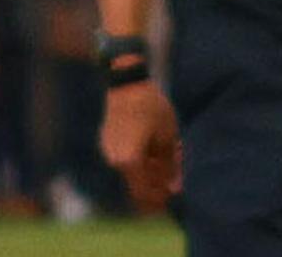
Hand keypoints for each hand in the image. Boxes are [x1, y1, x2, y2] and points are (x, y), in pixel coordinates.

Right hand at [101, 79, 182, 213]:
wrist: (126, 83)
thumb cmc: (151, 109)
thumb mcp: (167, 138)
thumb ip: (170, 166)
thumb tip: (174, 188)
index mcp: (129, 162)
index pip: (144, 193)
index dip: (159, 198)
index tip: (172, 195)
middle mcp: (114, 161)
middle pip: (135, 187)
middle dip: (154, 187)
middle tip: (170, 180)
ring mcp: (108, 151)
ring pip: (129, 175)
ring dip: (146, 175)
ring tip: (164, 164)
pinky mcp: (107, 142)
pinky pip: (123, 162)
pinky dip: (138, 164)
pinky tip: (151, 154)